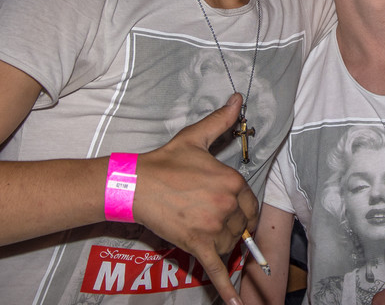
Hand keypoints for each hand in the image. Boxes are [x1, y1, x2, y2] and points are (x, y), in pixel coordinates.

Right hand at [134, 94, 255, 304]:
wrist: (135, 185)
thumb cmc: (165, 161)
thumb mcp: (195, 138)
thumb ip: (221, 121)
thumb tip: (238, 98)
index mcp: (231, 180)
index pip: (249, 201)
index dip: (239, 205)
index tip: (227, 206)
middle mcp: (227, 205)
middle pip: (242, 225)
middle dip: (229, 224)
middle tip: (207, 216)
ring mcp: (213, 228)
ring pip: (230, 244)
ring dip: (220, 242)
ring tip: (199, 228)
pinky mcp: (198, 246)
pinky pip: (217, 270)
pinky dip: (228, 289)